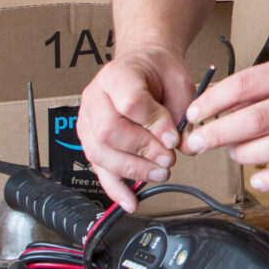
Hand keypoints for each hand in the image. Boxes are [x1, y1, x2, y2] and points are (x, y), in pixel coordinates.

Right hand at [75, 46, 193, 210]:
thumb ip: (181, 112)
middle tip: (169, 160)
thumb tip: (180, 146)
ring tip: (160, 174)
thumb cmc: (159, 73)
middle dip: (143, 151)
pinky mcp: (90, 141)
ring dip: (133, 170)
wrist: (143, 66)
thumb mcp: (178, 82)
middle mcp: (95, 97)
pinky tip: (130, 202)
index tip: (173, 139)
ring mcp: (87, 121)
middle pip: (109, 131)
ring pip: (100, 153)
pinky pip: (98, 168)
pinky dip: (115, 188)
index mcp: (117, 75)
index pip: (130, 103)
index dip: (154, 124)